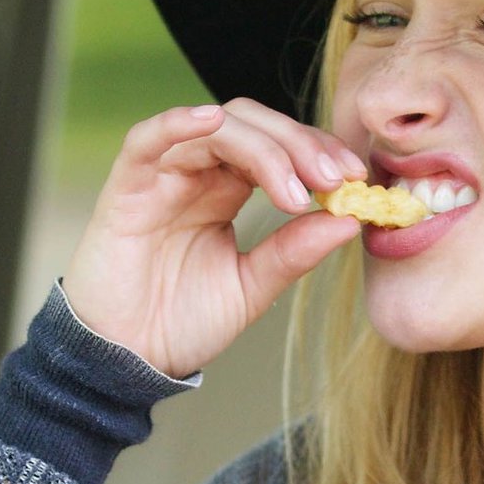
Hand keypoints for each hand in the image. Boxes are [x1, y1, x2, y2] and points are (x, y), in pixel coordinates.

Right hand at [63, 98, 364, 377]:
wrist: (126, 362)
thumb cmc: (180, 324)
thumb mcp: (252, 287)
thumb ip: (294, 251)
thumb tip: (350, 220)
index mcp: (226, 190)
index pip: (278, 146)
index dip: (318, 152)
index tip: (357, 180)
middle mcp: (196, 173)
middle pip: (254, 126)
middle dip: (301, 146)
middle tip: (336, 180)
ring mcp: (161, 176)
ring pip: (216, 129)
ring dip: (264, 149)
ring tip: (297, 190)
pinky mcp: (126, 187)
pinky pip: (147, 139)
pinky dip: (177, 122)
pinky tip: (212, 121)